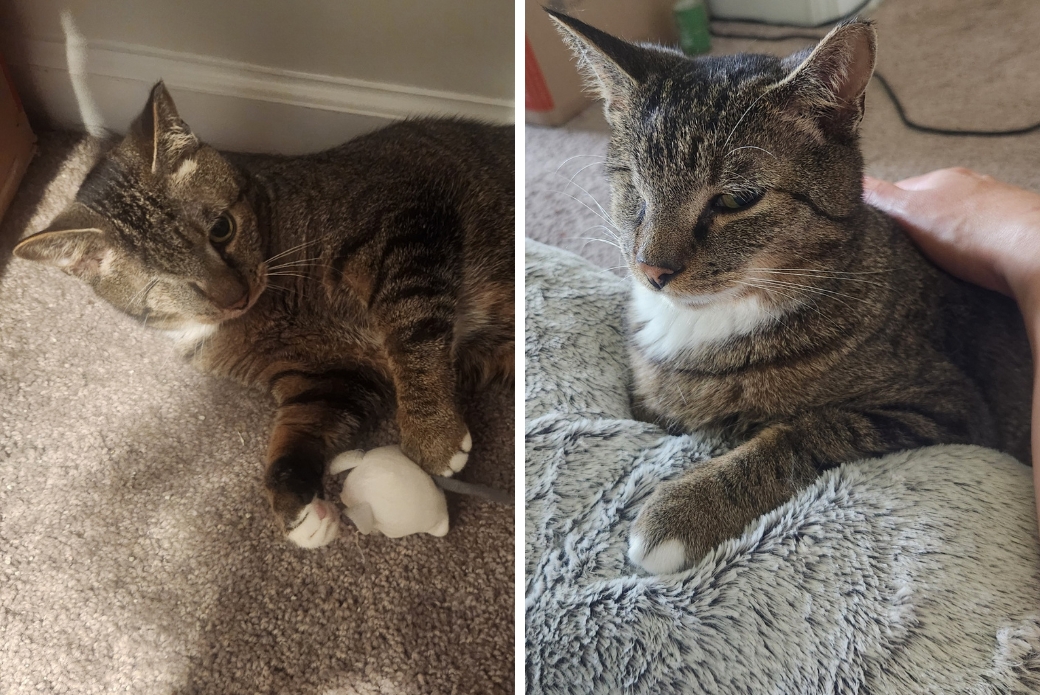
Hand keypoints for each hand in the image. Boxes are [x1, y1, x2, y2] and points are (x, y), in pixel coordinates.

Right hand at [863, 168, 1039, 311]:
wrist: (1033, 252)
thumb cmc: (972, 232)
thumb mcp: (911, 212)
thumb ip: (880, 197)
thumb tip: (851, 181)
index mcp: (943, 179)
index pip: (900, 190)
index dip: (883, 212)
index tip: (872, 234)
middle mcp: (973, 185)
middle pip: (933, 205)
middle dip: (919, 226)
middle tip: (905, 254)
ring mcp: (998, 205)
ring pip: (962, 221)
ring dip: (950, 238)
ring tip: (940, 263)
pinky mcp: (1016, 228)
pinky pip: (986, 237)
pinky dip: (977, 249)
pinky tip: (974, 265)